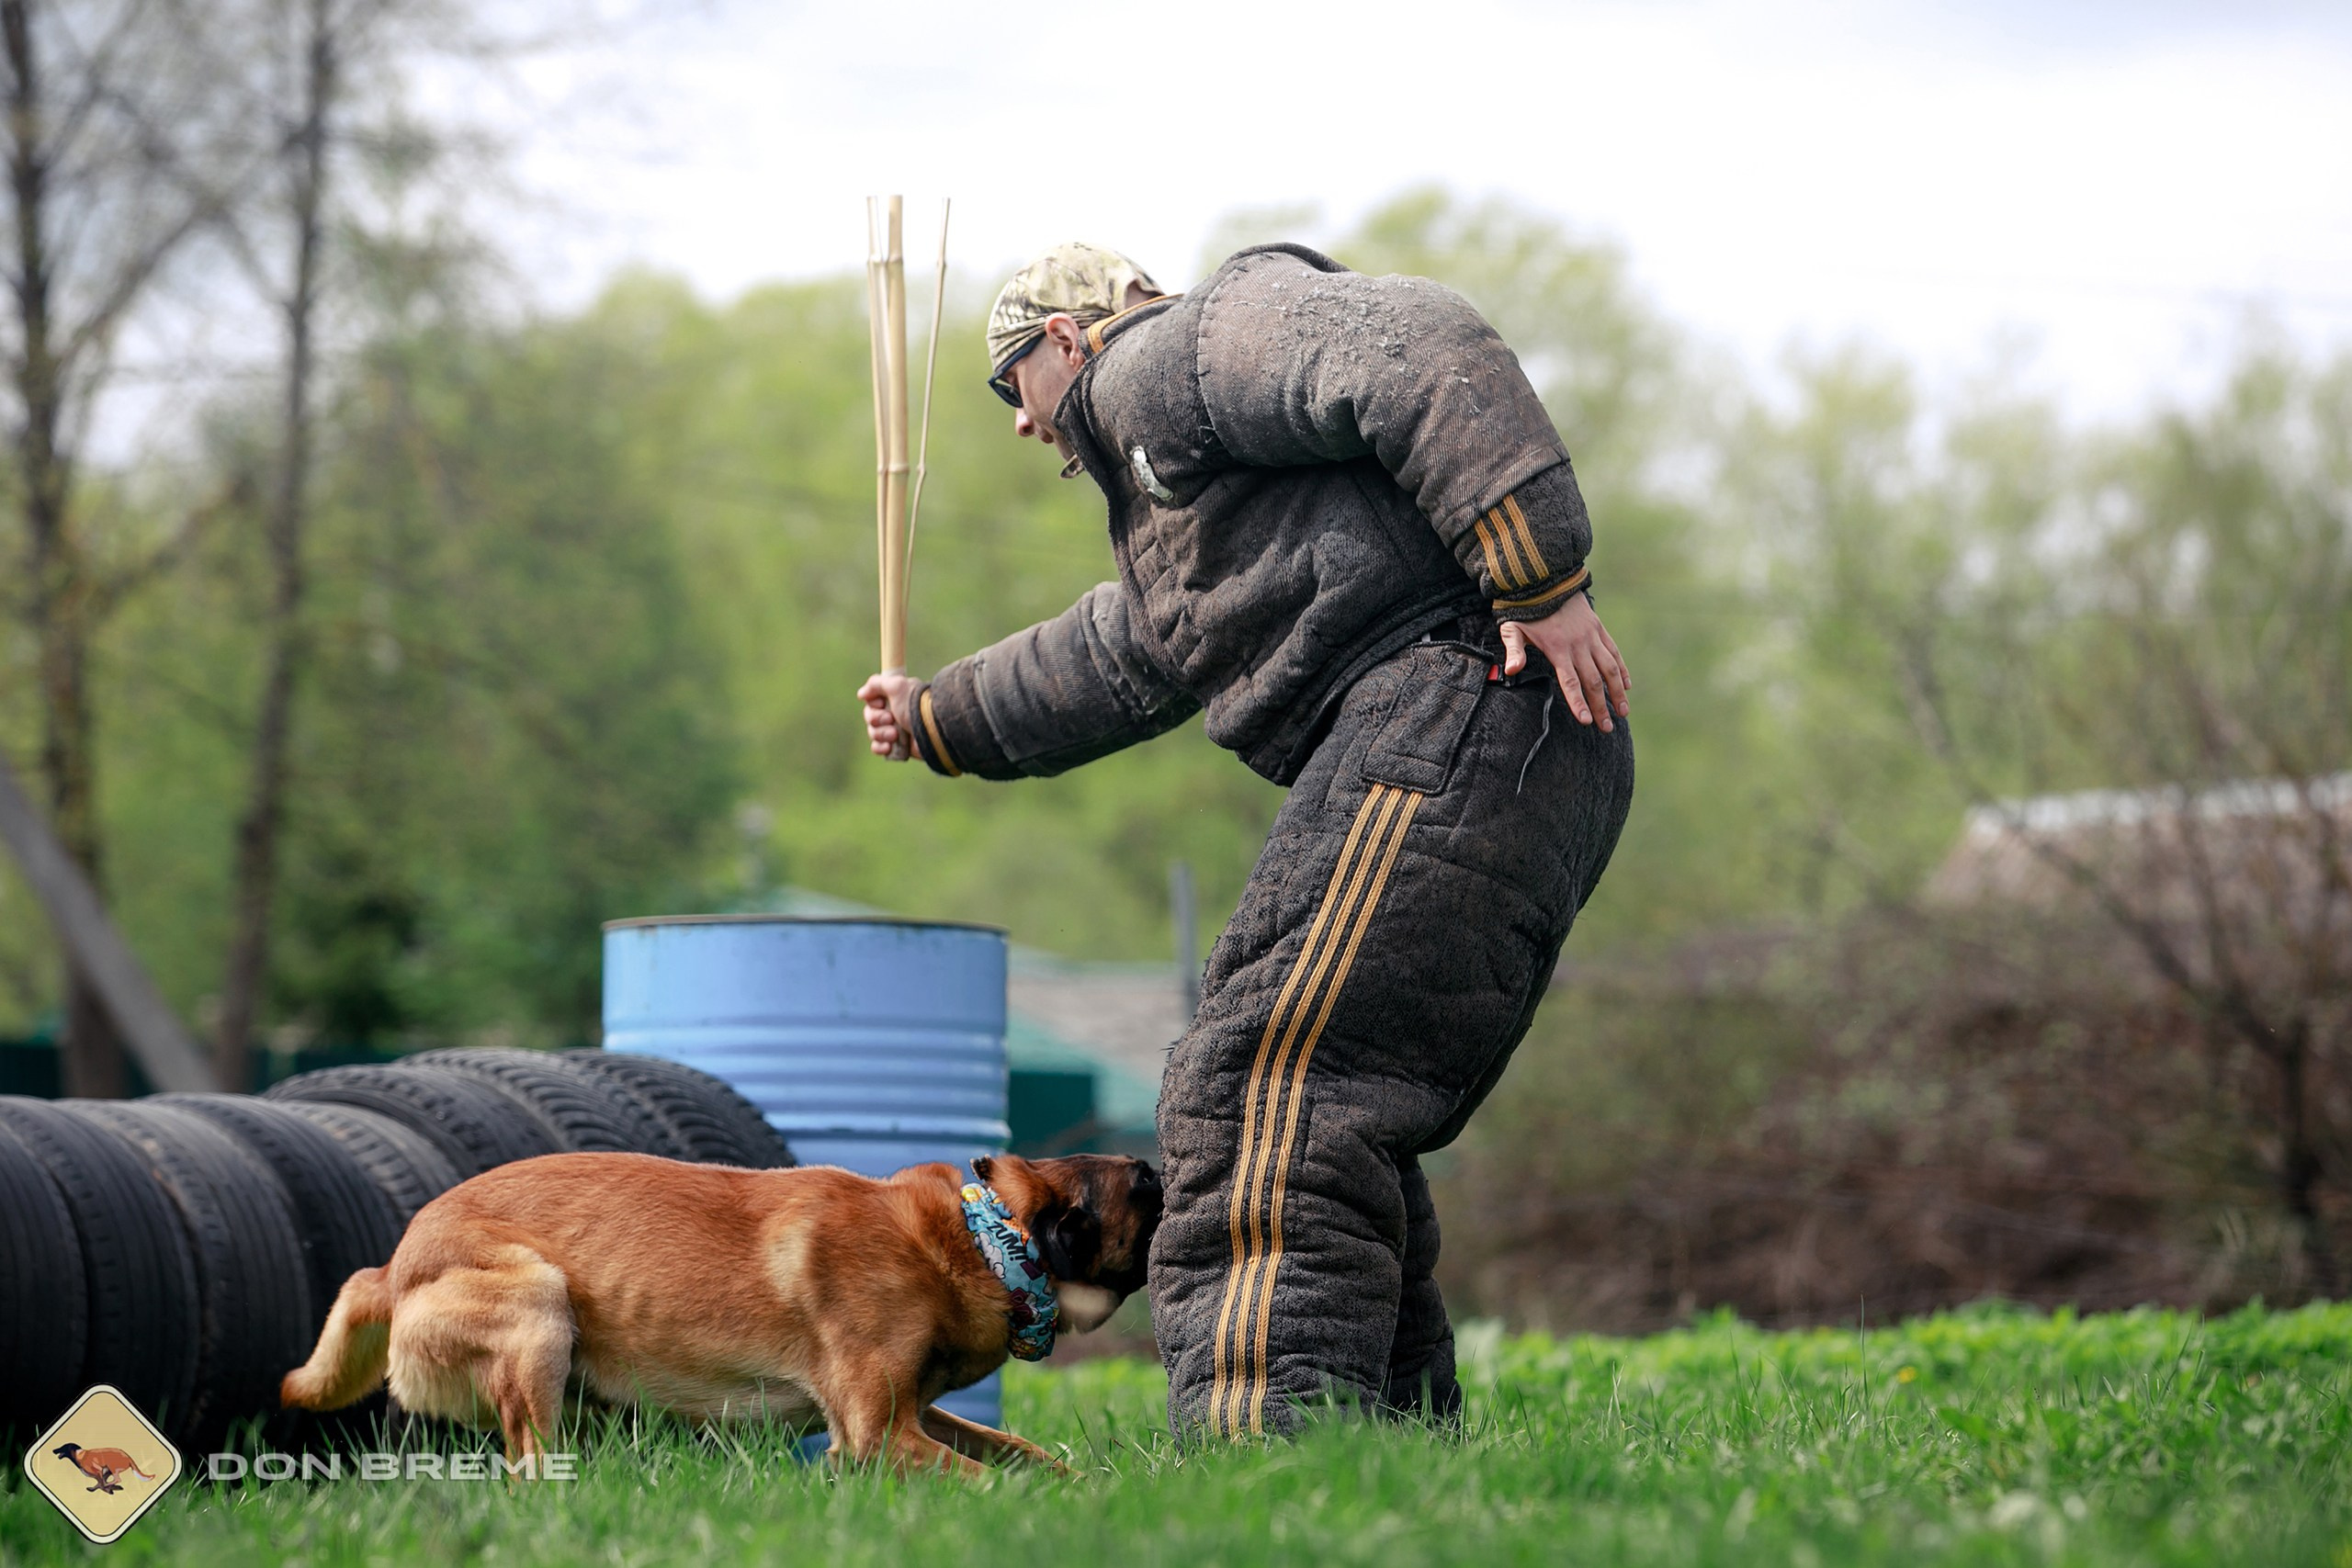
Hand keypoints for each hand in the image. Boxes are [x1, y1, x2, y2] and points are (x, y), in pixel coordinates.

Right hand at [857, 672, 918, 760]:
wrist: (933, 730)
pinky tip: (889, 746)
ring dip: (881, 733)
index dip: (873, 703)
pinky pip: (878, 748)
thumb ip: (876, 684)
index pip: (872, 700)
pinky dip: (880, 747)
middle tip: (891, 719)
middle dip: (877, 719)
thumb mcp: (896, 686)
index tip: (882, 703)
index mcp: (895, 697)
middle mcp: (895, 712)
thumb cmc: (915, 705)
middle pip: (870, 717)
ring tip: (895, 734)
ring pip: (873, 733)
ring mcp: (896, 730)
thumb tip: (861, 694)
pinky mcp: (898, 747)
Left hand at [1499, 592, 1629, 732]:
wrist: (1547, 580)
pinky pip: (1614, 652)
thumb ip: (1513, 650)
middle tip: (1607, 728)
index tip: (1586, 721)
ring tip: (1623, 712)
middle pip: (1593, 681)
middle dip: (1601, 706)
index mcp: (1557, 648)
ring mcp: (1591, 636)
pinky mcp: (1599, 629)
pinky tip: (1626, 686)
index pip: (1570, 681)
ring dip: (1617, 692)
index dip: (1578, 702)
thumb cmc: (1526, 610)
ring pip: (1609, 668)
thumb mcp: (1512, 628)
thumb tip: (1511, 670)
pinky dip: (1622, 670)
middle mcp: (1578, 644)